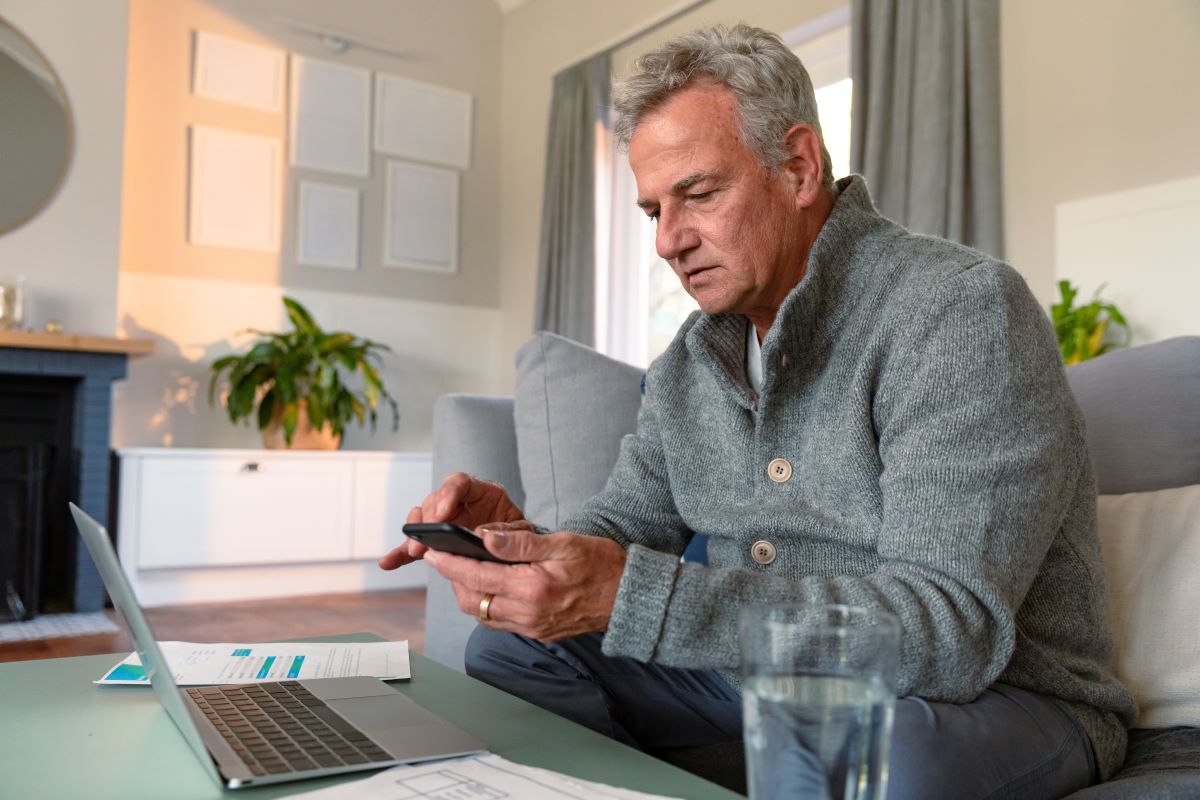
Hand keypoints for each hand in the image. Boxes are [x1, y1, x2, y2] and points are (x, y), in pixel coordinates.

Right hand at [377, 472, 525, 569]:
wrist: (522, 556)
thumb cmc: (523, 540)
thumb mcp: (523, 533)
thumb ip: (508, 531)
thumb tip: (482, 534)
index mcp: (483, 492)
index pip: (460, 483)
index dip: (448, 494)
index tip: (442, 514)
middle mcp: (461, 503)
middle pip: (436, 500)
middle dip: (428, 518)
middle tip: (425, 536)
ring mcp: (446, 520)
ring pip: (423, 519)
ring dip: (415, 533)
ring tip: (414, 549)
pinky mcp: (437, 540)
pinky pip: (417, 543)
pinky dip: (402, 553)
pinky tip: (389, 563)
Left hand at [423, 524, 626, 641]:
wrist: (629, 597)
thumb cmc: (602, 564)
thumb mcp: (563, 543)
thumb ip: (520, 542)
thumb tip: (484, 538)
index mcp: (532, 588)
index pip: (477, 575)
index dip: (449, 563)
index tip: (432, 551)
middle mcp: (528, 613)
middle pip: (472, 600)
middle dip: (453, 579)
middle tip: (445, 557)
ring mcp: (531, 627)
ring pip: (482, 614)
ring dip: (468, 593)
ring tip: (464, 570)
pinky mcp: (537, 633)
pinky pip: (499, 622)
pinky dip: (486, 604)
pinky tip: (488, 587)